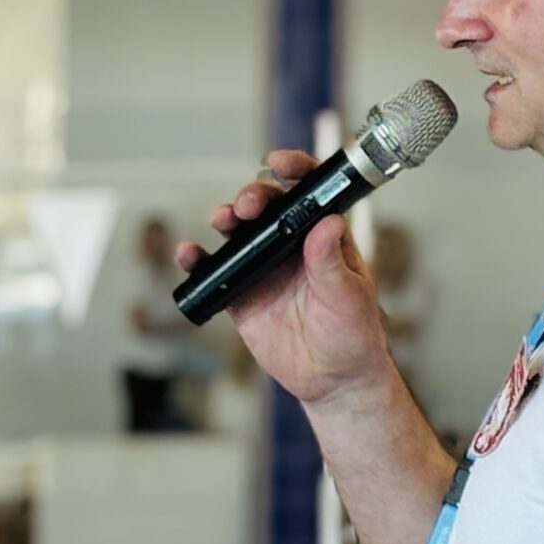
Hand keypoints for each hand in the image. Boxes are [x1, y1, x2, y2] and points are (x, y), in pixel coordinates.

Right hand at [182, 150, 391, 407]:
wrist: (333, 380)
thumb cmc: (354, 335)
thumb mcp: (349, 297)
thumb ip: (332, 262)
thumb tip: (328, 223)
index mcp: (324, 236)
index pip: (309, 191)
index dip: (294, 170)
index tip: (280, 164)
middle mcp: (292, 245)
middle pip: (267, 204)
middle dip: (253, 195)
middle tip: (247, 206)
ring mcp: (265, 267)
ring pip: (238, 231)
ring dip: (225, 217)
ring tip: (223, 221)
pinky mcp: (242, 293)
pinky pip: (216, 269)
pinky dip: (198, 259)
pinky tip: (189, 254)